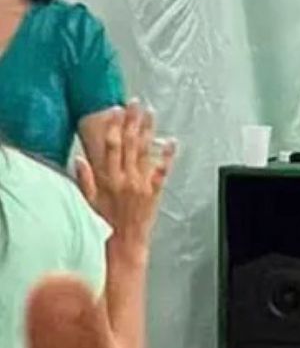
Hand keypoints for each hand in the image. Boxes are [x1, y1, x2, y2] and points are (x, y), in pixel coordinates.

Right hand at [74, 101, 175, 248]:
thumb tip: (79, 159)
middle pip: (131, 144)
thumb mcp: (87, 202)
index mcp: (108, 179)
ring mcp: (143, 184)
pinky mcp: (155, 192)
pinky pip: (163, 171)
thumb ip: (84, 180)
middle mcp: (126, 179)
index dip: (114, 127)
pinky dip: (168, 156)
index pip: (111, 147)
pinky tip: (171, 141)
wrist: (124, 244)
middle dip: (133, 122)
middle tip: (137, 103)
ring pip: (146, 152)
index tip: (116, 110)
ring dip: (149, 131)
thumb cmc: (104, 224)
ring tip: (151, 113)